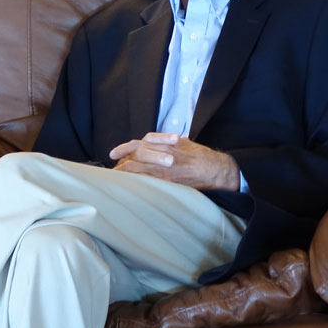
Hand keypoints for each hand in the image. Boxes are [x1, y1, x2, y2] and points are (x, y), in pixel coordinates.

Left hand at [109, 133, 240, 190]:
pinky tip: (129, 186)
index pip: (138, 144)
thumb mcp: (184, 142)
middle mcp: (163, 155)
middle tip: (113, 167)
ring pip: (137, 170)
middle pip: (134, 157)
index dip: (123, 148)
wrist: (215, 170)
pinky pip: (146, 183)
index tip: (114, 153)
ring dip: (124, 174)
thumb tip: (157, 142)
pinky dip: (135, 183)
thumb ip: (169, 141)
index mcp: (166, 144)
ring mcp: (164, 170)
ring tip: (117, 177)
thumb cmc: (201, 156)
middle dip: (120, 163)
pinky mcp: (168, 183)